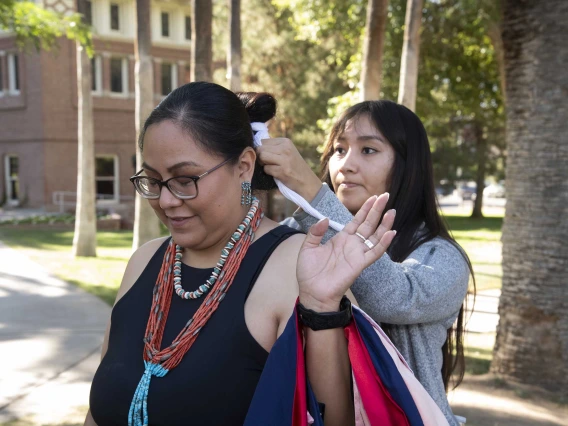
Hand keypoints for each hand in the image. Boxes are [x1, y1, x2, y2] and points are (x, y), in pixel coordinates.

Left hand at [256, 138, 322, 201]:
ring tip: (273, 167)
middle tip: (269, 163)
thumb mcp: (288, 152)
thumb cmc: (295, 167)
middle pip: (261, 148)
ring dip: (264, 164)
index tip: (270, 157)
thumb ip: (274, 147)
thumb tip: (256, 145)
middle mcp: (285, 148)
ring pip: (262, 157)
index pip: (263, 141)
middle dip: (261, 157)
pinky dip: (269, 173)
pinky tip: (277, 174)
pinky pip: (266, 169)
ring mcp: (284, 159)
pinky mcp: (282, 171)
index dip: (263, 150)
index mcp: (286, 142)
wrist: (307, 182)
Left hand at [296, 193, 395, 311]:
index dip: (365, 209)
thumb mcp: (308, 247)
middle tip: (386, 195)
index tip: (374, 197)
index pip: (357, 221)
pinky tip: (391, 232)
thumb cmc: (309, 272)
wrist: (312, 292)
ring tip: (392, 211)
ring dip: (384, 224)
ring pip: (375, 236)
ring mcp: (357, 254)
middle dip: (377, 210)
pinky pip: (374, 252)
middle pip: (368, 224)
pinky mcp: (360, 264)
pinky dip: (383, 243)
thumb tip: (324, 218)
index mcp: (341, 238)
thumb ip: (316, 232)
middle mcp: (352, 244)